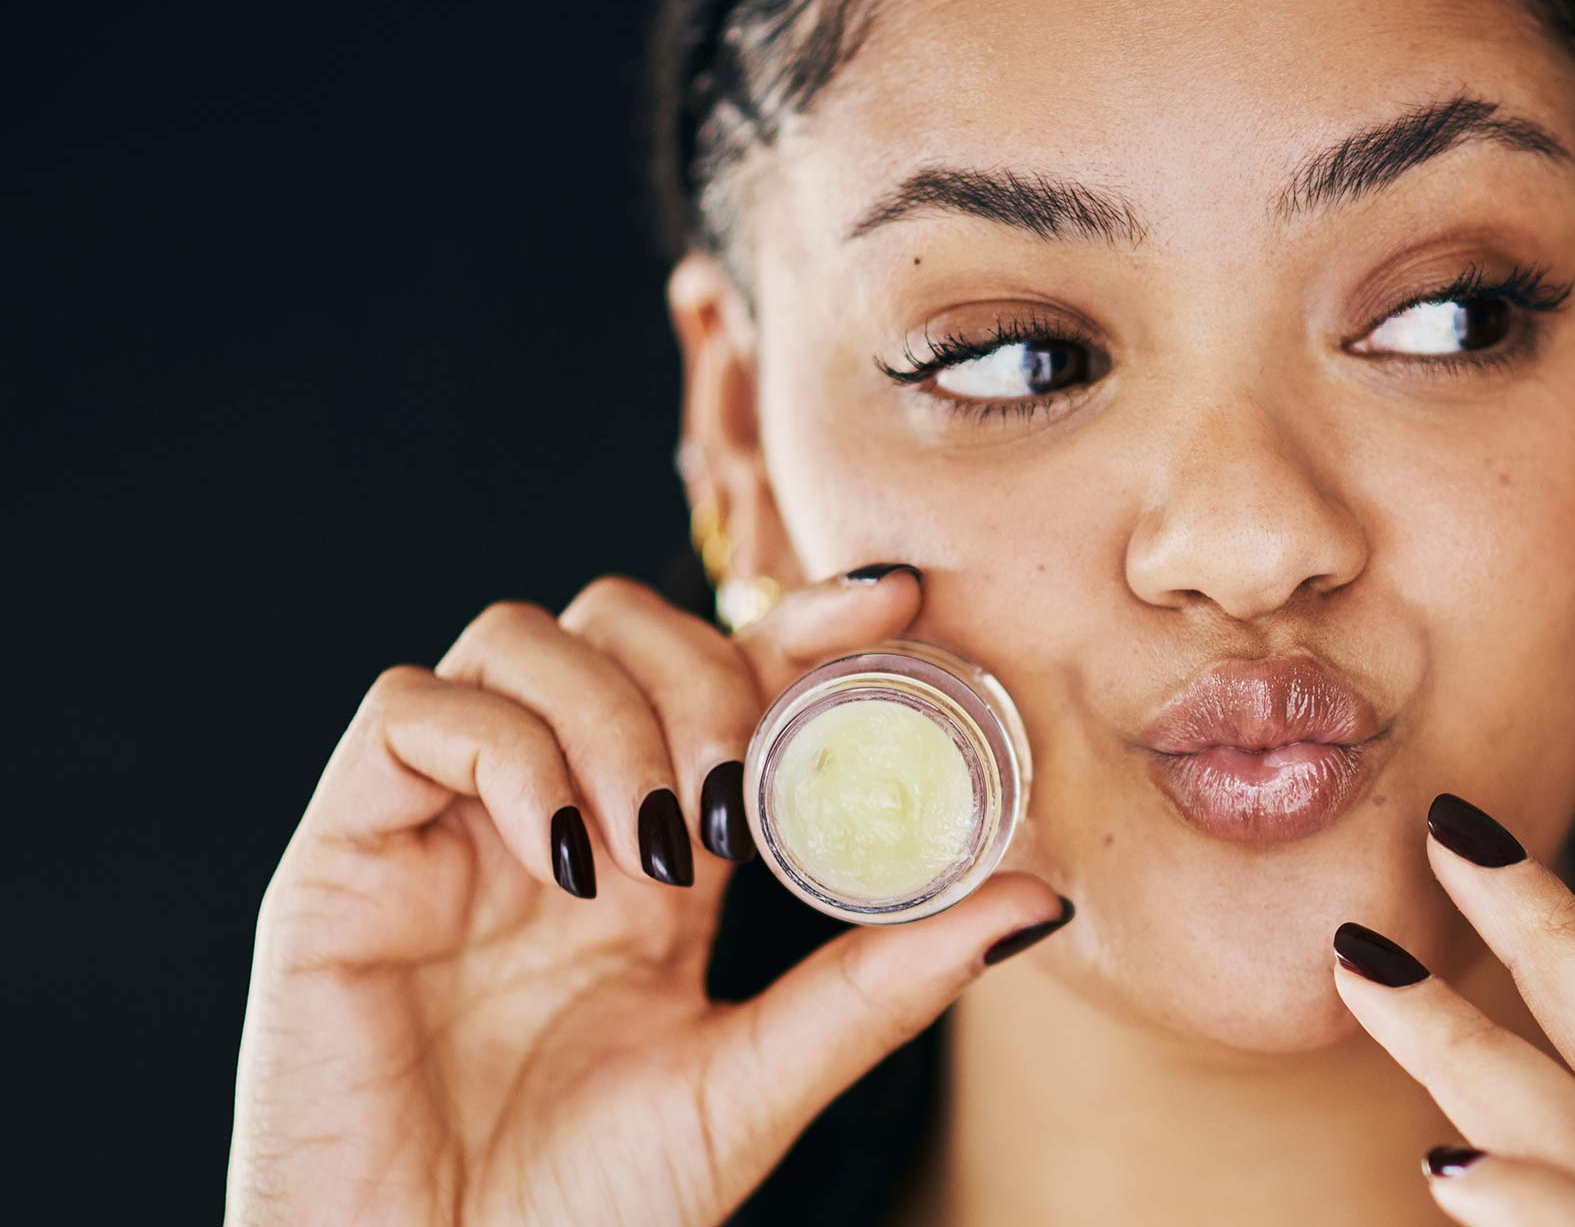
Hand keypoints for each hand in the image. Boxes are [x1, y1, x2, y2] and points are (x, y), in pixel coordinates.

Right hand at [227, 570, 1071, 1224]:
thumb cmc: (590, 1207)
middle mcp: (554, 813)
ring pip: (519, 639)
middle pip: (621, 623)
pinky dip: (503, 750)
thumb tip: (1037, 898)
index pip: (728, 680)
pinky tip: (560, 853)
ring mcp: (449, 825)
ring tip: (646, 848)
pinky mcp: (346, 852)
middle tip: (735, 799)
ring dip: (609, 714)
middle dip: (701, 674)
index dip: (803, 620)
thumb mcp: (757, 1082)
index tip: (895, 597)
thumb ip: (880, 984)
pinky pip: (412, 712)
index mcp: (657, 855)